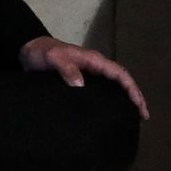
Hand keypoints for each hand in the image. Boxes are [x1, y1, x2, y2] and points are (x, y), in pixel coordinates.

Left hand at [16, 36, 147, 110]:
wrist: (28, 51)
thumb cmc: (42, 53)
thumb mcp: (53, 57)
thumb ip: (66, 68)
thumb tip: (81, 85)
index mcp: (93, 60)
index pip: (120, 74)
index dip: (132, 89)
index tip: (139, 105)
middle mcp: (95, 67)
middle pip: (121, 82)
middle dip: (134, 97)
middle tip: (142, 117)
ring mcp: (89, 75)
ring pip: (113, 87)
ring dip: (124, 100)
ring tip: (130, 119)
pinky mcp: (80, 82)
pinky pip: (100, 93)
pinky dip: (109, 102)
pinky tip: (108, 116)